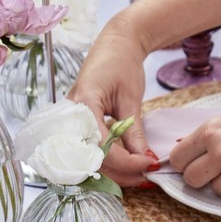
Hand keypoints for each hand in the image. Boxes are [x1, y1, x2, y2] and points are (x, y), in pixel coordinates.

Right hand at [67, 17, 156, 186]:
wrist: (115, 45)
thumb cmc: (121, 63)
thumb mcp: (131, 100)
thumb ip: (133, 133)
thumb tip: (145, 161)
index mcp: (83, 105)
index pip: (101, 148)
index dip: (127, 162)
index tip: (150, 164)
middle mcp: (70, 116)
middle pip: (91, 160)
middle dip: (121, 173)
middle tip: (146, 177)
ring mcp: (71, 122)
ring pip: (89, 160)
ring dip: (115, 170)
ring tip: (140, 173)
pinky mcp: (77, 125)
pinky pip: (90, 150)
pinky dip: (109, 160)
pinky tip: (128, 163)